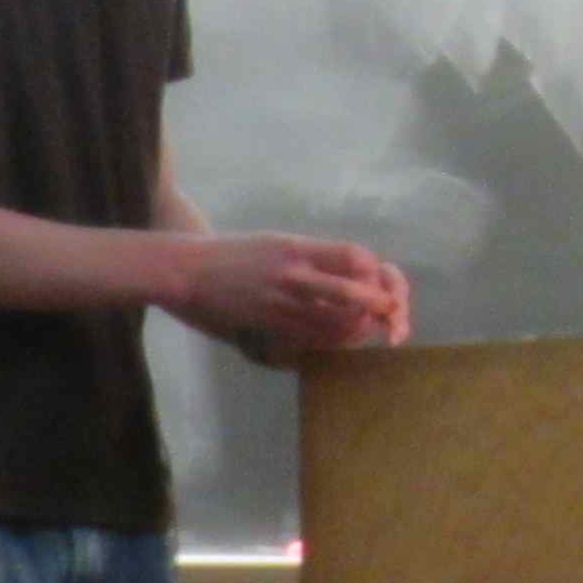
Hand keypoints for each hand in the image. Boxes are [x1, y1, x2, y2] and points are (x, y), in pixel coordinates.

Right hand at [169, 234, 409, 358]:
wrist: (189, 271)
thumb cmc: (233, 254)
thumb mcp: (277, 243)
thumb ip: (312, 256)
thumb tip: (351, 270)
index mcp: (297, 248)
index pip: (354, 256)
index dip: (376, 270)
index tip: (381, 278)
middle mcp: (293, 274)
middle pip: (352, 292)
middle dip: (380, 305)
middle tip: (393, 314)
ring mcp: (280, 301)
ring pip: (335, 320)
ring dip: (360, 327)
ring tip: (369, 329)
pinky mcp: (269, 322)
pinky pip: (312, 336)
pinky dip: (334, 339)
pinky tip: (341, 339)